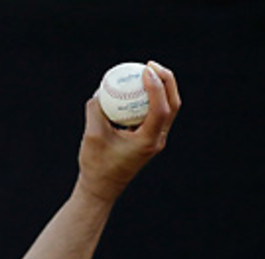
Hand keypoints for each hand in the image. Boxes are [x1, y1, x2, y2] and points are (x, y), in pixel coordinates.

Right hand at [75, 60, 181, 202]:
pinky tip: (135, 88)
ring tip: (146, 71)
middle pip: (172, 104)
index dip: (157, 86)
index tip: (145, 69)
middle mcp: (157, 139)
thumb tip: (100, 91)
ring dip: (161, 88)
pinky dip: (149, 99)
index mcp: (148, 141)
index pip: (161, 109)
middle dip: (166, 80)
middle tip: (150, 64)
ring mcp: (155, 139)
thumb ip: (96, 110)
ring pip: (167, 108)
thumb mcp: (92, 135)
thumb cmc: (96, 165)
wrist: (100, 188)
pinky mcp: (148, 139)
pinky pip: (154, 113)